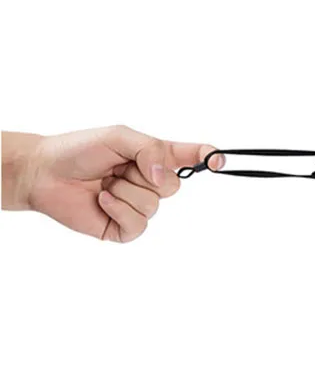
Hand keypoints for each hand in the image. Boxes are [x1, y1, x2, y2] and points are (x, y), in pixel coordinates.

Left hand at [3, 126, 222, 242]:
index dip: (209, 158)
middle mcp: (151, 183)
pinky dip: (118, 209)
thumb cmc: (80, 150)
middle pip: (174, 185)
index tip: (219, 161)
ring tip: (105, 183)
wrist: (45, 173)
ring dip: (125, 191)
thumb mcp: (120, 137)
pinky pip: (138, 224)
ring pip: (154, 205)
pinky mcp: (125, 228)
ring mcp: (139, 207)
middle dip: (145, 174)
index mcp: (155, 158)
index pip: (191, 157)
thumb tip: (165, 177)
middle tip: (119, 167)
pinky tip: (102, 200)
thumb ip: (152, 150)